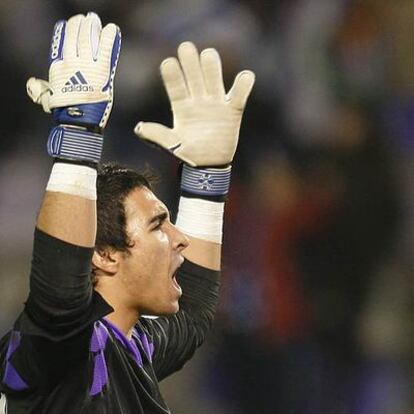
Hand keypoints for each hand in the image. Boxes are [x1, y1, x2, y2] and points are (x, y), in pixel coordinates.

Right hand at [27, 12, 120, 129]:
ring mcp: (86, 66)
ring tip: (94, 20)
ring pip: (88, 40)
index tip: (67, 24)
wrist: (78, 120)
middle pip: (75, 37)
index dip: (64, 32)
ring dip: (91, 27)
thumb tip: (32, 82)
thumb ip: (42, 89)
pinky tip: (112, 29)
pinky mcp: (101, 72)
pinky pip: (106, 50)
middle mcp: (71, 63)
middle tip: (85, 19)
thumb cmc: (65, 112)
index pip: (60, 43)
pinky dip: (109, 38)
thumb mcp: (49, 98)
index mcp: (58, 68)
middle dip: (79, 25)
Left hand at [134, 42, 254, 166]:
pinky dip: (244, 84)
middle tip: (185, 47)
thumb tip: (139, 127)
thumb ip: (156, 135)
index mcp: (182, 107)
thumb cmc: (189, 154)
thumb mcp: (172, 145)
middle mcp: (198, 101)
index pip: (176, 87)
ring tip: (208, 54)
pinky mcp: (233, 111)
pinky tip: (244, 77)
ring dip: (212, 66)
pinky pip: (240, 94)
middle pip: (195, 76)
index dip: (172, 75)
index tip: (168, 63)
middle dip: (190, 62)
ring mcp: (216, 104)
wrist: (209, 165)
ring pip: (214, 78)